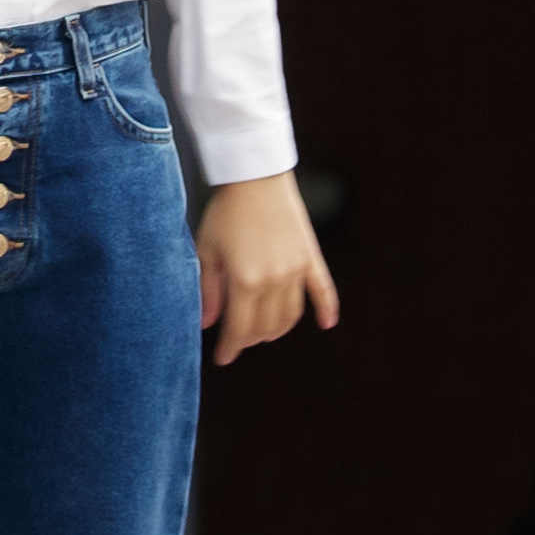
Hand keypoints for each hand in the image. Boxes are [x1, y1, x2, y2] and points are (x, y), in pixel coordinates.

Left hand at [196, 172, 338, 367]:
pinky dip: (327, 309)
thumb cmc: (226, 211)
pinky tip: (326, 324)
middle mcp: (275, 279)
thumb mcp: (207, 250)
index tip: (222, 358)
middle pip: (266, 326)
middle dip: (250, 339)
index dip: (230, 348)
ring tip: (263, 332)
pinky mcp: (310, 257)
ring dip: (277, 329)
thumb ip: (208, 290)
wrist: (256, 177)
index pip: (240, 329)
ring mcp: (296, 269)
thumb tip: (207, 324)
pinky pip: (323, 289)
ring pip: (291, 315)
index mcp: (246, 280)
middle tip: (238, 339)